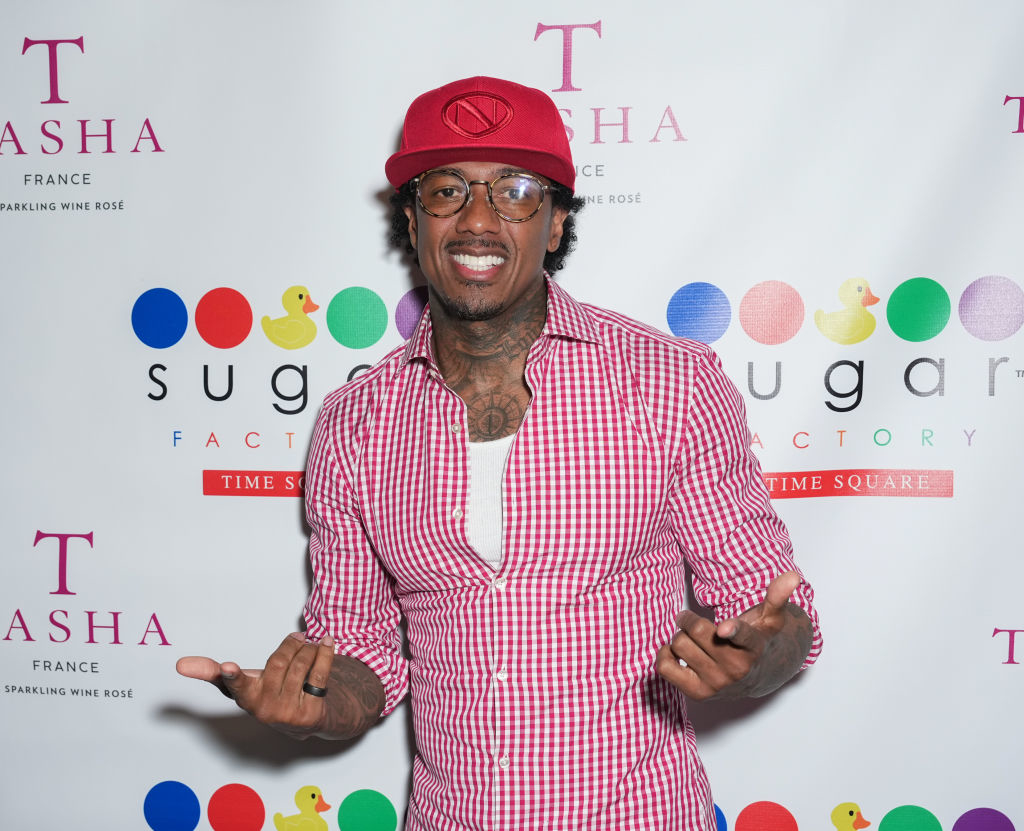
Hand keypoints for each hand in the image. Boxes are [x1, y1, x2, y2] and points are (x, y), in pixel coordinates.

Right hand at [176, 632, 335, 738]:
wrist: (305, 720)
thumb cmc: (267, 694)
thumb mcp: (241, 684)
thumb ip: (213, 673)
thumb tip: (179, 664)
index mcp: (245, 697)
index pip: (236, 685)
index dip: (232, 675)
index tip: (228, 666)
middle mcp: (264, 709)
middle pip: (278, 663)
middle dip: (290, 645)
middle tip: (300, 636)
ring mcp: (288, 714)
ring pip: (301, 666)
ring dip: (309, 649)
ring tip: (312, 645)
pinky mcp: (311, 714)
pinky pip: (320, 675)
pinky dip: (325, 654)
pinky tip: (327, 643)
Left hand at [655, 571, 809, 699]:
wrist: (756, 678)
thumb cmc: (758, 641)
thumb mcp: (770, 618)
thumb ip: (777, 596)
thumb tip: (792, 576)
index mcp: (753, 646)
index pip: (743, 637)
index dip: (732, 631)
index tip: (723, 629)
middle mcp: (736, 668)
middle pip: (697, 630)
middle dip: (690, 620)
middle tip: (693, 621)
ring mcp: (717, 683)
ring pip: (680, 645)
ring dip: (681, 637)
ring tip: (692, 640)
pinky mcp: (698, 694)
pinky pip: (665, 668)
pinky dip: (664, 655)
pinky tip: (676, 651)